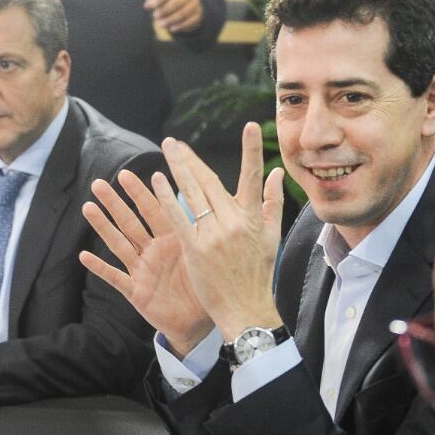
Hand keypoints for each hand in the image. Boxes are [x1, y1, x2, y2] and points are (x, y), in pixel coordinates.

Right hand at [81, 168, 213, 356]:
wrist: (199, 324)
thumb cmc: (207, 287)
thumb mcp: (208, 256)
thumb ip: (206, 230)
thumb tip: (219, 198)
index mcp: (172, 240)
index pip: (154, 211)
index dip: (141, 193)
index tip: (127, 174)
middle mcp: (153, 251)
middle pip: (131, 222)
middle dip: (115, 203)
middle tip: (99, 184)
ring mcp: (142, 270)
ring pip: (119, 244)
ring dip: (103, 226)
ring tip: (88, 207)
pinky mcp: (136, 291)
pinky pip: (115, 278)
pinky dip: (100, 268)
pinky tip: (84, 256)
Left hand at [144, 0, 202, 33]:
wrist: (192, 5)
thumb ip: (155, 0)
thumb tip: (147, 5)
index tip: (148, 6)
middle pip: (177, 2)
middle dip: (164, 10)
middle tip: (155, 16)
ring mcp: (196, 4)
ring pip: (183, 13)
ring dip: (170, 20)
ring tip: (161, 24)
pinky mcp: (198, 15)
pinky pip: (189, 22)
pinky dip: (179, 26)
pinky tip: (171, 29)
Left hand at [152, 123, 285, 340]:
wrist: (247, 308)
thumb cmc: (259, 273)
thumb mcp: (272, 236)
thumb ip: (272, 202)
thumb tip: (277, 173)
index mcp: (252, 217)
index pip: (252, 176)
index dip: (252, 150)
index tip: (252, 125)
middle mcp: (233, 222)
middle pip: (209, 181)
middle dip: (191, 158)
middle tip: (175, 142)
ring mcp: (213, 235)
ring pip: (192, 194)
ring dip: (178, 168)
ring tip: (166, 149)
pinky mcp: (195, 249)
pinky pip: (178, 217)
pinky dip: (167, 197)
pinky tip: (157, 179)